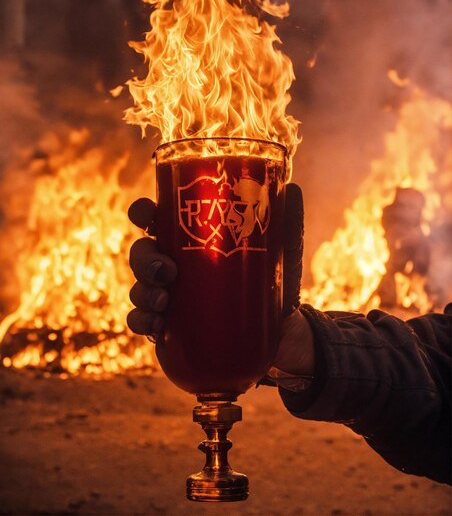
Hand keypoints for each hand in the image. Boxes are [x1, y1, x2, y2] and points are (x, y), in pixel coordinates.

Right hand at [127, 184, 313, 376]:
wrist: (282, 334)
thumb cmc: (277, 283)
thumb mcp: (283, 252)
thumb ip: (286, 221)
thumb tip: (292, 189)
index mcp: (192, 238)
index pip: (158, 218)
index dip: (143, 212)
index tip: (145, 214)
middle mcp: (175, 263)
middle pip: (142, 251)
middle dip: (144, 257)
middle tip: (167, 271)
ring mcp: (169, 295)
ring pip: (138, 285)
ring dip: (143, 290)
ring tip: (164, 301)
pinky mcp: (169, 328)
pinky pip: (141, 321)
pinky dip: (141, 321)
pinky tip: (156, 325)